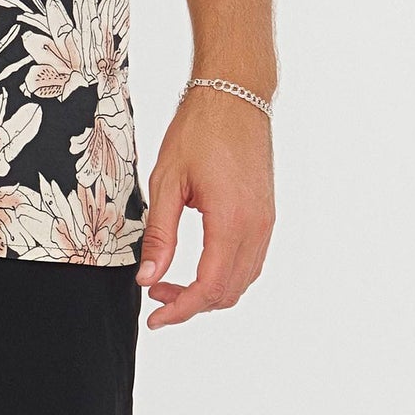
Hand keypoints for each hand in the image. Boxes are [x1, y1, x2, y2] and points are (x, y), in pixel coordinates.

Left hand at [135, 85, 275, 328]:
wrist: (235, 95)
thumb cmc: (199, 129)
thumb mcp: (167, 180)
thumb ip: (160, 234)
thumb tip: (148, 278)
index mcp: (231, 222)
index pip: (209, 287)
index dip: (180, 310)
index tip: (155, 319)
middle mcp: (256, 228)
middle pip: (228, 292)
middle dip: (191, 303)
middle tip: (155, 296)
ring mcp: (266, 223)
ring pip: (242, 280)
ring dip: (209, 290)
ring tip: (171, 281)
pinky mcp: (266, 215)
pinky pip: (250, 261)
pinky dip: (225, 274)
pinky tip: (198, 264)